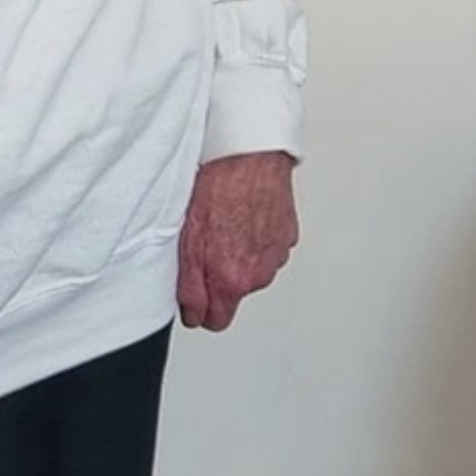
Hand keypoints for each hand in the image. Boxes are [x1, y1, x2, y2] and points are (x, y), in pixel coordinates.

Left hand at [176, 151, 298, 331]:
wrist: (249, 155)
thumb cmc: (219, 188)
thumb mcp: (188, 241)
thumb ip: (190, 288)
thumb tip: (193, 314)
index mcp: (232, 280)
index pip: (216, 321)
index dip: (202, 306)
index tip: (196, 290)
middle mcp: (258, 273)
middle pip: (235, 293)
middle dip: (222, 276)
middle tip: (210, 243)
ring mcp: (276, 254)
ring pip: (254, 269)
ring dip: (242, 256)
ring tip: (228, 223)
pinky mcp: (288, 235)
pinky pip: (269, 249)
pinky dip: (259, 239)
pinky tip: (246, 216)